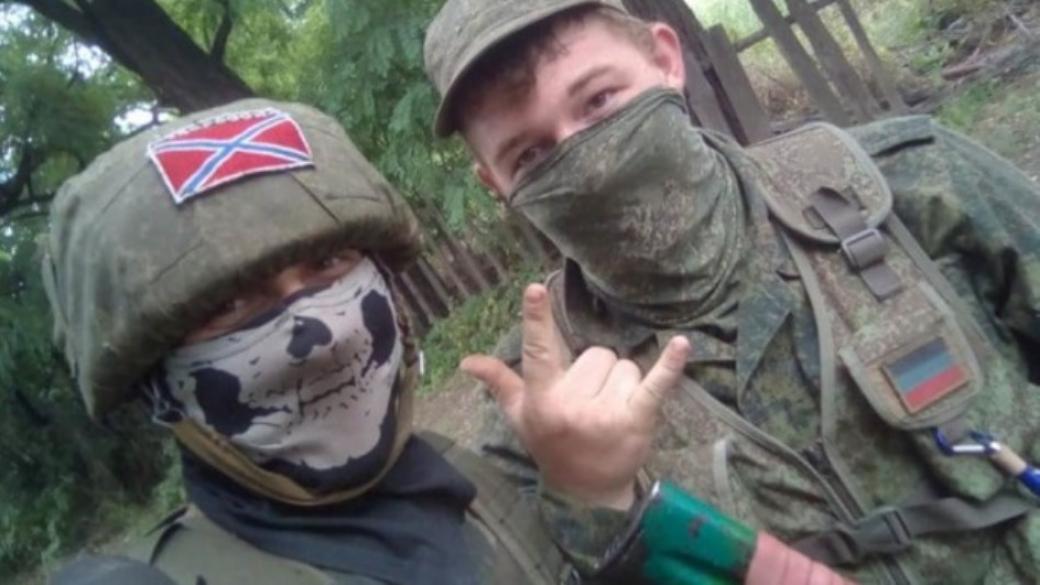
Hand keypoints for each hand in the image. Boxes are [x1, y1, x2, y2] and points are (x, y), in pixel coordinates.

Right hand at [461, 284, 689, 509]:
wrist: (587, 491)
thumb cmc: (552, 444)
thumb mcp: (521, 416)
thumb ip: (500, 382)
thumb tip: (468, 361)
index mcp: (543, 399)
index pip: (538, 351)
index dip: (536, 318)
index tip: (535, 288)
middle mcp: (572, 404)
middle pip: (596, 354)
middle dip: (596, 373)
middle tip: (589, 403)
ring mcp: (607, 412)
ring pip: (624, 366)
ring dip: (622, 383)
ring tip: (611, 411)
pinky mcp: (638, 419)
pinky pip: (656, 384)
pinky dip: (670, 365)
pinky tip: (681, 344)